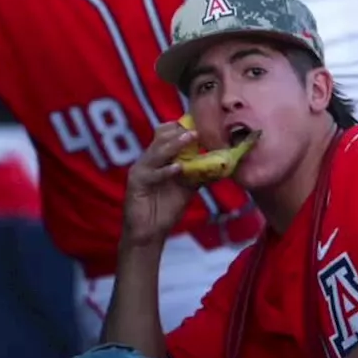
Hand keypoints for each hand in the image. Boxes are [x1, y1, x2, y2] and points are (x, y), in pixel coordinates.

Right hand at [124, 121, 199, 244]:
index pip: (165, 134)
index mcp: (159, 158)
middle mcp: (148, 160)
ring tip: (190, 138)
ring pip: (157, 152)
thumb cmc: (166, 209)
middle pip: (161, 138)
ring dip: (174, 145)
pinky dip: (165, 171)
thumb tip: (222, 164)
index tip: (199, 124)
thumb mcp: (188, 188)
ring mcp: (141, 170)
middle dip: (179, 132)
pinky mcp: (135, 183)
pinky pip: (152, 174)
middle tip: (197, 129)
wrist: (150, 233)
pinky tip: (178, 168)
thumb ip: (199, 174)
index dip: (180, 128)